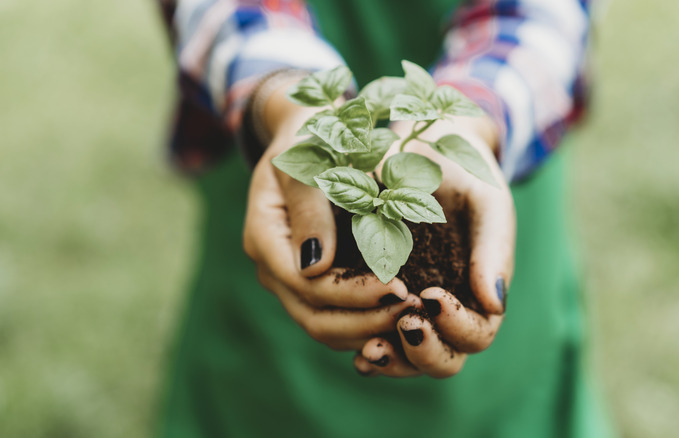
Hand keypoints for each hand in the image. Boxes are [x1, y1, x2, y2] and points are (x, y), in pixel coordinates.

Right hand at [242, 80, 419, 350]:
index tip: (400, 287)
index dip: (353, 294)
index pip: (307, 285)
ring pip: (326, 327)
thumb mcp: (308, 159)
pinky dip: (368, 323)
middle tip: (413, 312)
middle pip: (315, 318)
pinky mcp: (313, 284)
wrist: (310, 136)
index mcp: (264, 237)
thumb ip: (310, 208)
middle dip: (365, 321)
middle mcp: (274, 267)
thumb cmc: (310, 138)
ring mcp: (291, 279)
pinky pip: (337, 319)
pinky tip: (402, 316)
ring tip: (413, 318)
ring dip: (369, 330)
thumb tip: (315, 267)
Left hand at [353, 116, 515, 376]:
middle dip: (424, 352)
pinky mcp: (379, 302)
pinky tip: (354, 343)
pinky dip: (366, 346)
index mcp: (480, 293)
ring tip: (370, 349)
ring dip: (391, 359)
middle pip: (444, 360)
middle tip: (405, 325)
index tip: (432, 297)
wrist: (423, 152)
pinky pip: (375, 338)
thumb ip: (495, 248)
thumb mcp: (486, 201)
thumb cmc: (464, 175)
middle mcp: (447, 312)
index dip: (458, 327)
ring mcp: (413, 312)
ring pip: (407, 359)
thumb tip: (495, 302)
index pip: (478, 333)